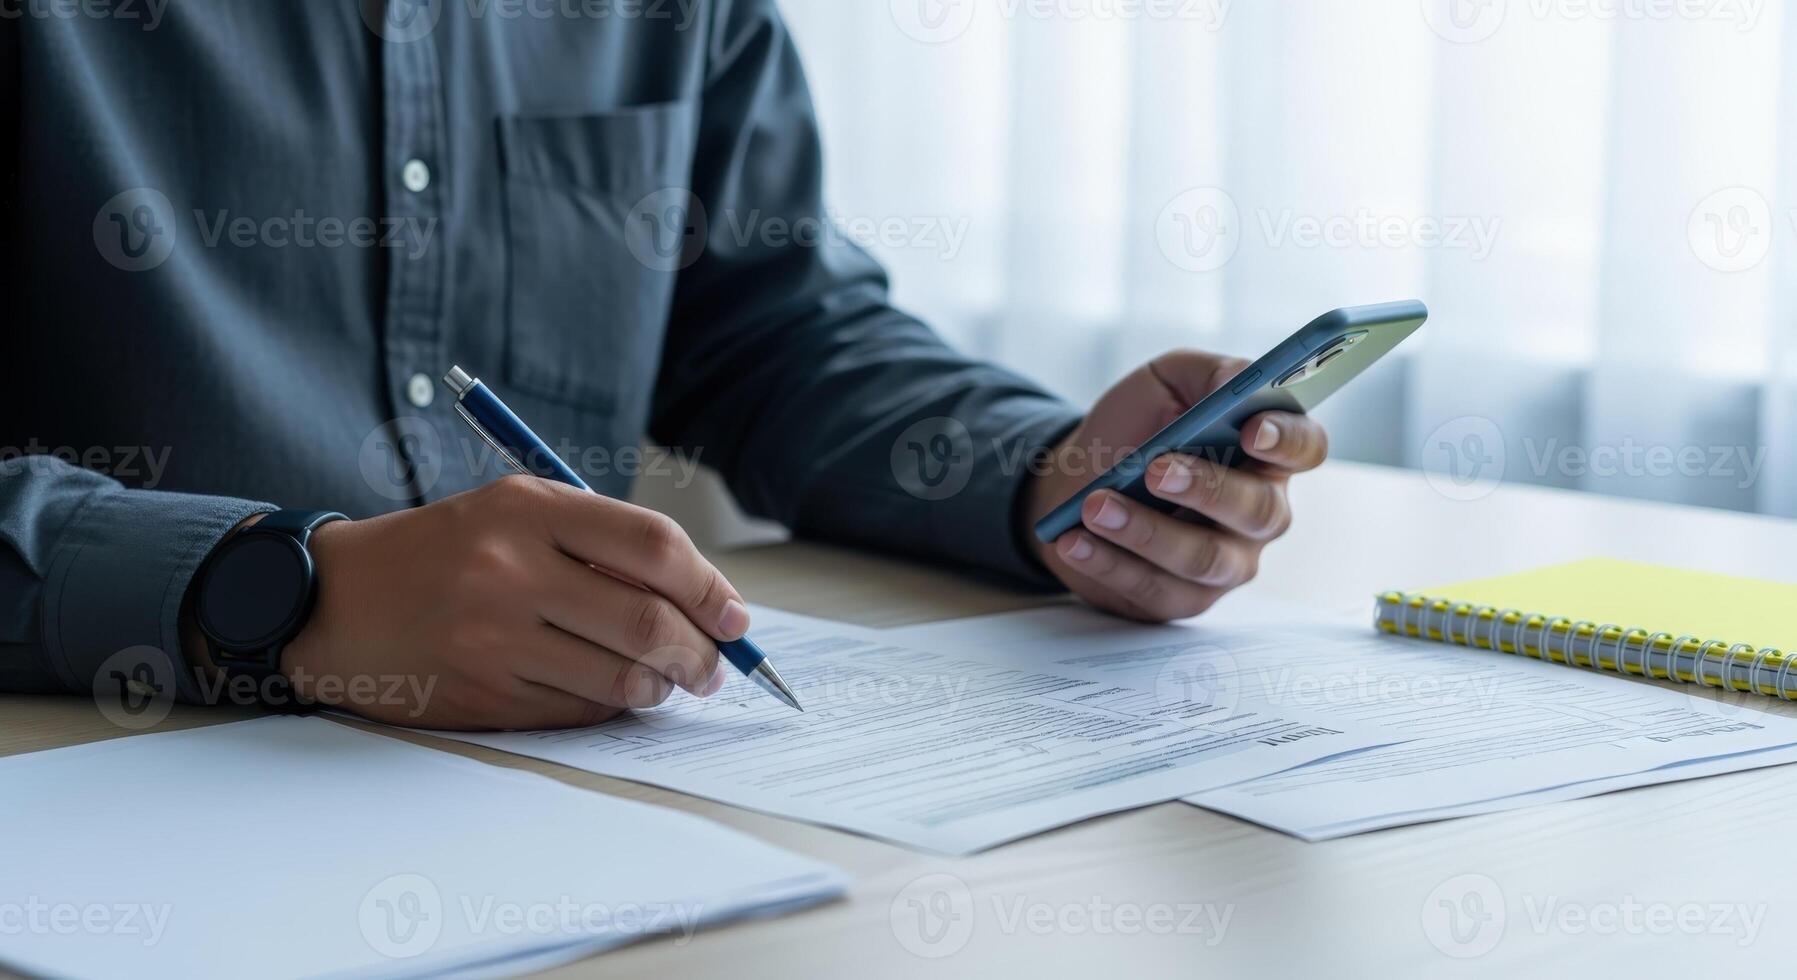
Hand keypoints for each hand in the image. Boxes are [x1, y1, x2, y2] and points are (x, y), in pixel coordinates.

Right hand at [276, 476, 749, 728]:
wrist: (333, 601)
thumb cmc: (444, 552)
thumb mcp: (514, 512)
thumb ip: (600, 541)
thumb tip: (702, 598)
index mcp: (528, 508)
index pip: (652, 545)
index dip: (710, 586)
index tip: (736, 617)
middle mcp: (510, 569)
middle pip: (648, 621)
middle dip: (702, 653)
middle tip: (716, 667)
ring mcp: (493, 636)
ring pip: (621, 676)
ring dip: (662, 686)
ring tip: (668, 681)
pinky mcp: (481, 693)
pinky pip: (578, 709)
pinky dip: (611, 705)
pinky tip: (611, 691)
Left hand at [1021, 350, 1328, 621]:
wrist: (1076, 478)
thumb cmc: (1136, 427)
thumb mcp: (1168, 381)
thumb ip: (1210, 373)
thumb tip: (1237, 381)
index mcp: (1266, 454)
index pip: (1306, 448)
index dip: (1287, 441)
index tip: (1250, 428)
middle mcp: (1259, 512)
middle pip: (1259, 511)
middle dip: (1207, 488)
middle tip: (1154, 469)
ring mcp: (1225, 562)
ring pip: (1203, 558)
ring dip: (1145, 531)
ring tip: (1094, 505)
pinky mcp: (1179, 598)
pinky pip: (1152, 588)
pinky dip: (1108, 563)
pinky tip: (1073, 541)